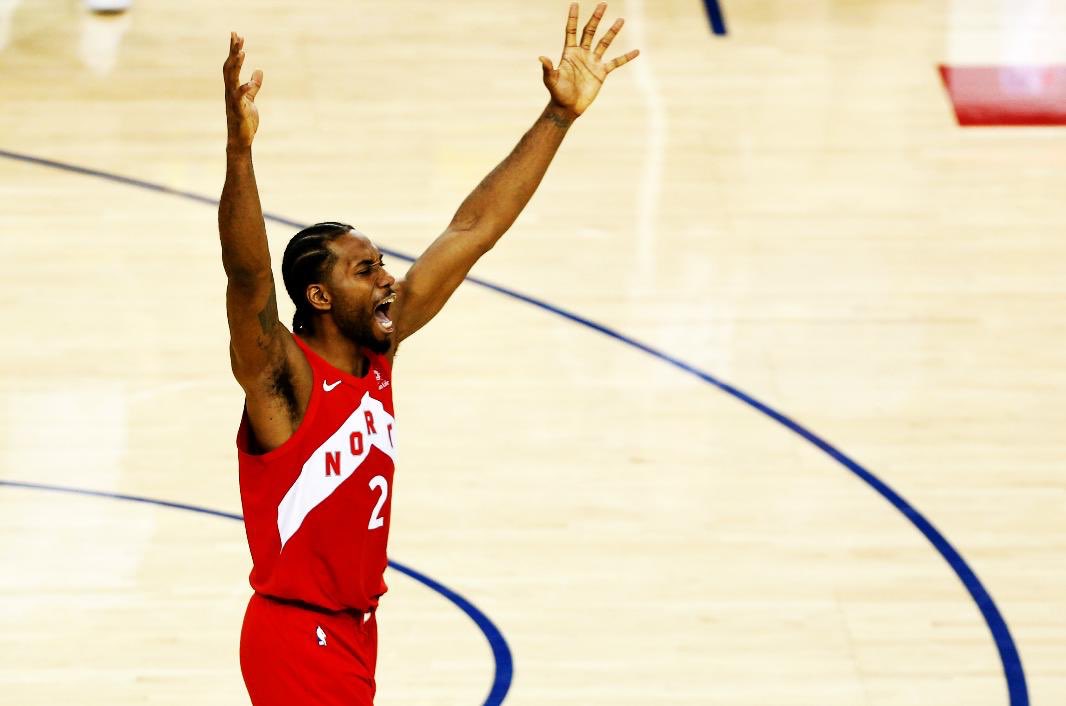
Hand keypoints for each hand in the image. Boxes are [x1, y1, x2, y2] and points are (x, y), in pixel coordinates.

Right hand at [223, 32, 262, 149]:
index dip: (234, 50)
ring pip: (232, 79)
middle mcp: (230, 91)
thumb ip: (254, 85)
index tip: (237, 35)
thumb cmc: (245, 119)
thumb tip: (258, 70)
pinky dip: (243, 90)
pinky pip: (239, 98)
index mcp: (233, 87)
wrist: (241, 139)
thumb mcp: (251, 98)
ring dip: (236, 65)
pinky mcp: (239, 111)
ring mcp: (233, 100)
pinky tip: (248, 83)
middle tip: (236, 36)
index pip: (232, 65)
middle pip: (230, 67)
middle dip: (233, 51)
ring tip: (241, 52)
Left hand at [540, 2, 639, 118]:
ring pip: (604, 43)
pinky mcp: (602, 72)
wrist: (568, 107)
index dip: (573, 18)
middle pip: (590, 32)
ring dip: (612, 32)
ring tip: (620, 20)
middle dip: (596, 18)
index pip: (572, 31)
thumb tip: (541, 58)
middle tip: (603, 4)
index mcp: (569, 52)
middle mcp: (582, 54)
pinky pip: (616, 62)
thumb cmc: (557, 93)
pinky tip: (636, 51)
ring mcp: (593, 62)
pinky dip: (626, 57)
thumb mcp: (551, 80)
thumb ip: (548, 68)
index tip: (575, 4)